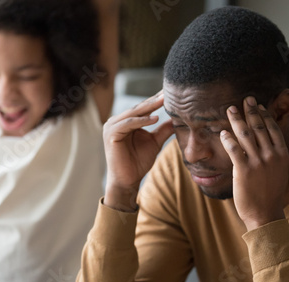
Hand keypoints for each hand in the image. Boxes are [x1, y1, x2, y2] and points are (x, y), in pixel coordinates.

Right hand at [103, 91, 173, 210]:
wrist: (128, 180)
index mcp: (126, 121)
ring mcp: (112, 126)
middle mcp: (117, 121)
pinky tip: (155, 118)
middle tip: (169, 92)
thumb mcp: (155, 142)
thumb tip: (177, 119)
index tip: (171, 94)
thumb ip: (164, 129)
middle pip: (139, 108)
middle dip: (154, 100)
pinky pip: (128, 124)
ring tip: (164, 101)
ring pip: (133, 113)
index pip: (143, 108)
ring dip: (149, 107)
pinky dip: (141, 121)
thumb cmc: (139, 162)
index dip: (157, 100)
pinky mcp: (111, 134)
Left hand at [220, 96, 288, 230]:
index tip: (258, 105)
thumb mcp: (280, 170)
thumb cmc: (271, 193)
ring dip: (237, 119)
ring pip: (245, 134)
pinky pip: (234, 149)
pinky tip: (222, 132)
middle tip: (245, 99)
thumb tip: (268, 140)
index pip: (273, 128)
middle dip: (251, 111)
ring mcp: (258, 162)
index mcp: (282, 154)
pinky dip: (227, 139)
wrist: (265, 213)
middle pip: (259, 127)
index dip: (264, 114)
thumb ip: (275, 154)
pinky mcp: (244, 170)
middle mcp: (271, 155)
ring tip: (230, 109)